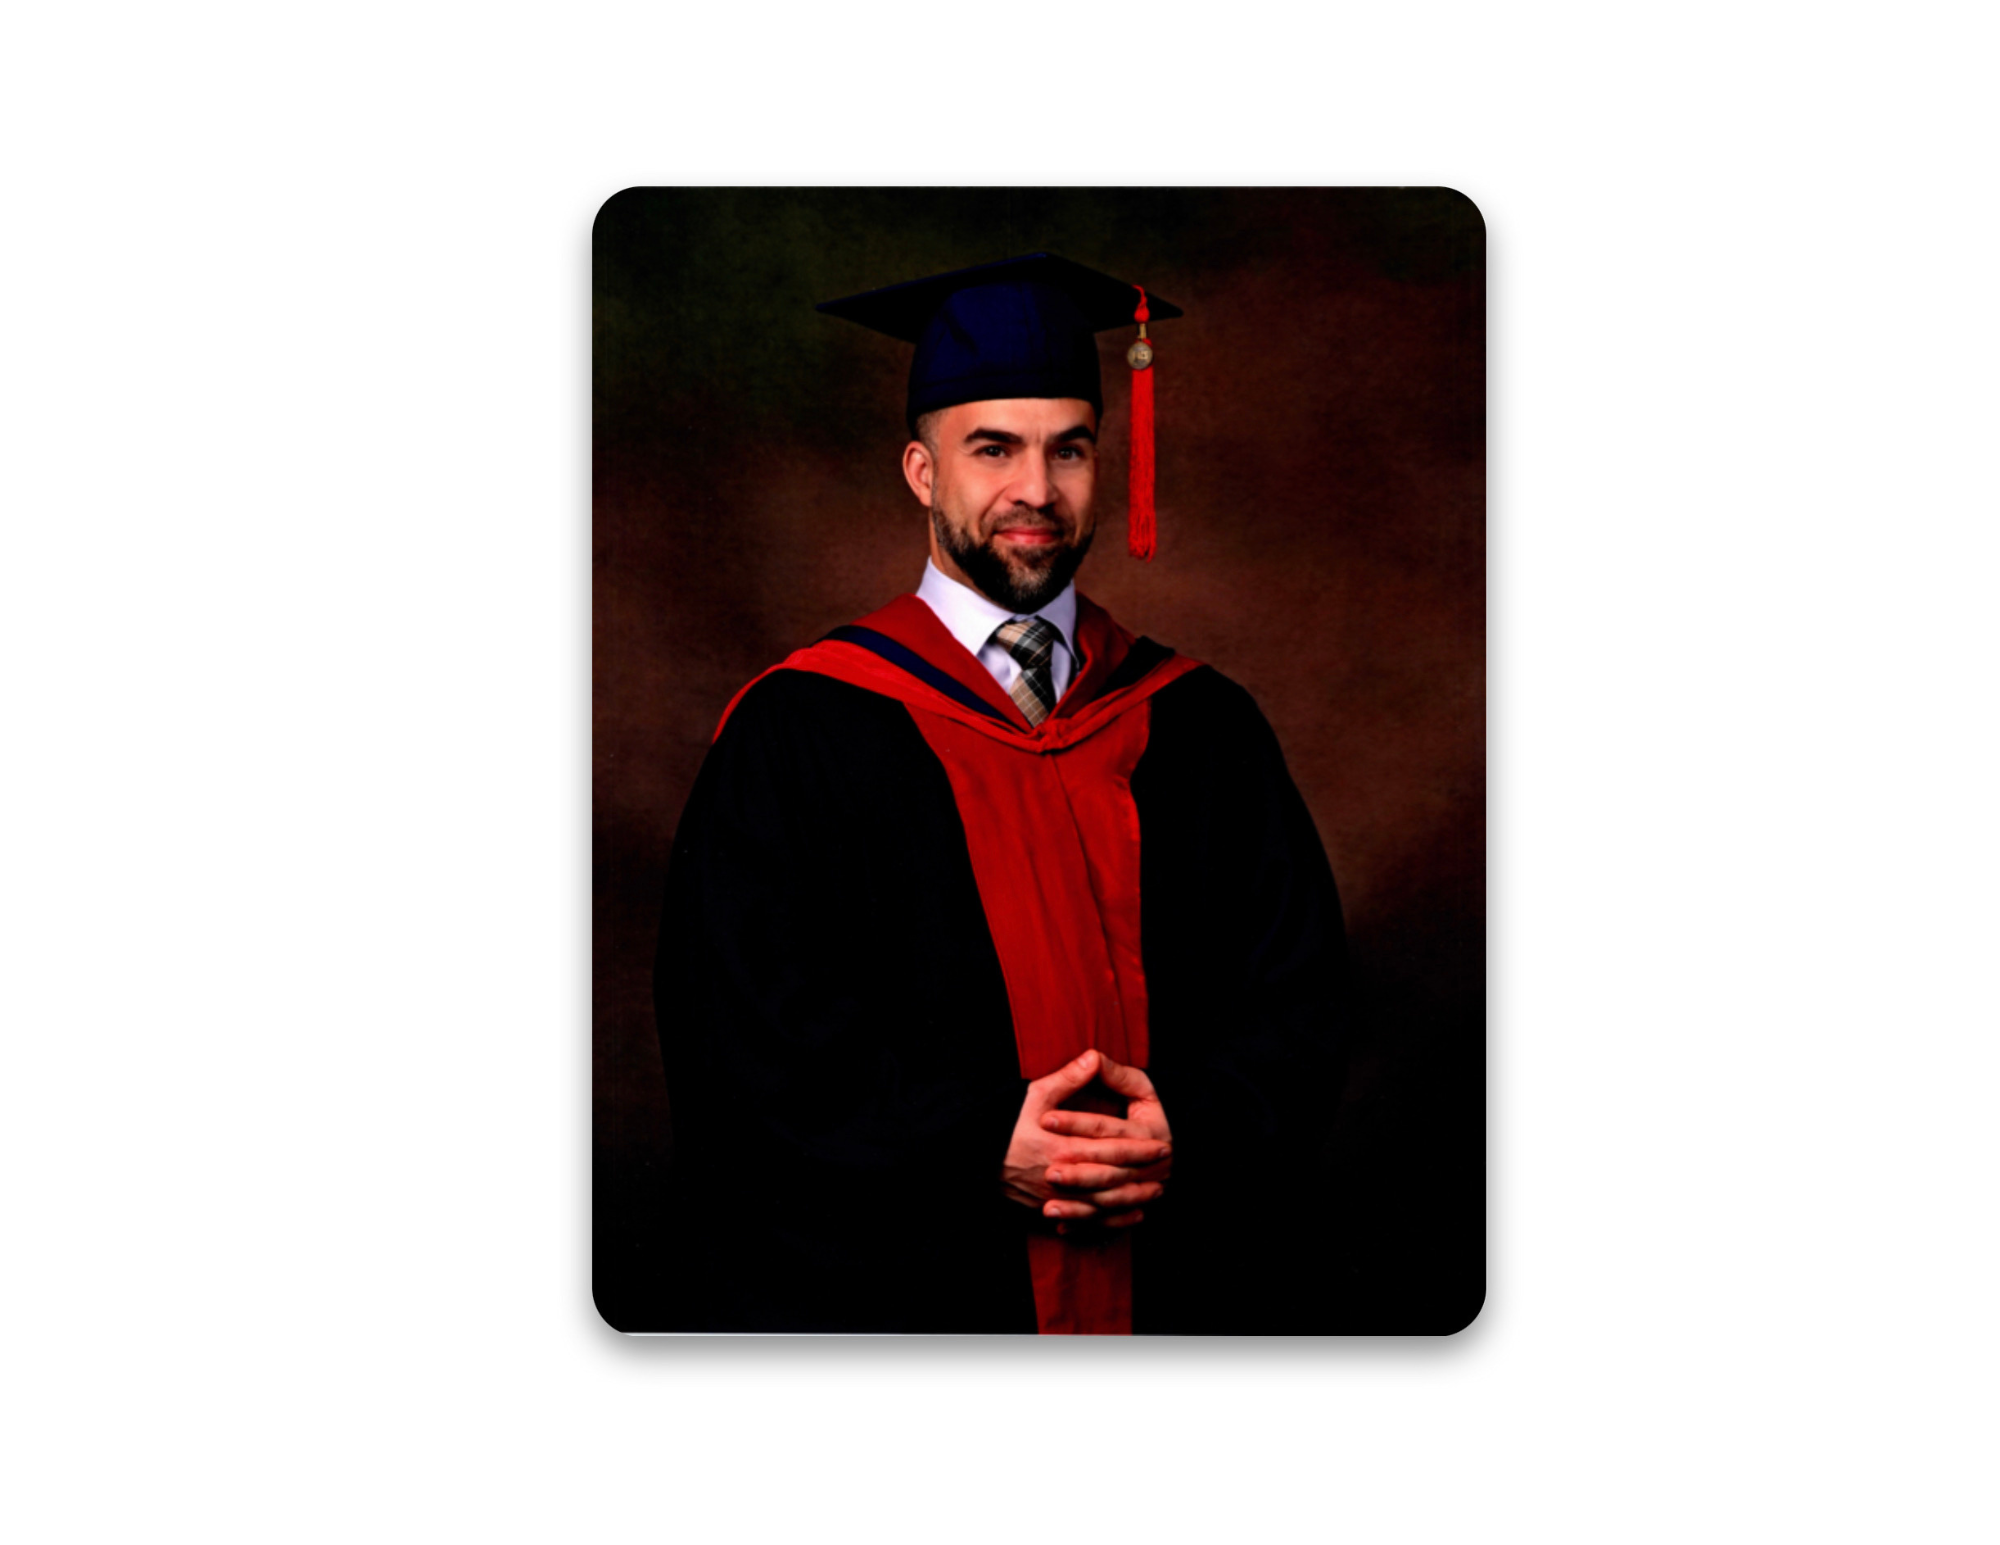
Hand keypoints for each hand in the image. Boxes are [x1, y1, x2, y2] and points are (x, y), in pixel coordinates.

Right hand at [1000, 1049, 1172, 1231]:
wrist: (972, 1156)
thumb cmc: (1004, 1123)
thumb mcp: (1035, 1095)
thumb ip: (1068, 1079)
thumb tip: (1094, 1057)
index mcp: (1062, 1148)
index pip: (1110, 1149)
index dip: (1139, 1148)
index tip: (1163, 1143)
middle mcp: (1061, 1177)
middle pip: (1111, 1179)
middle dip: (1141, 1173)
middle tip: (1167, 1167)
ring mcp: (1054, 1197)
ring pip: (1102, 1205)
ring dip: (1132, 1200)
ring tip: (1154, 1194)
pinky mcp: (1046, 1209)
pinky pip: (1086, 1220)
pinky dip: (1111, 1221)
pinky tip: (1130, 1216)